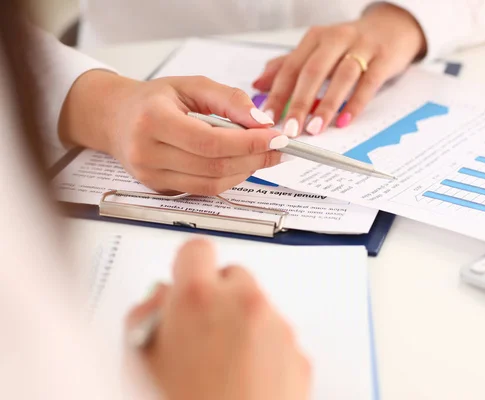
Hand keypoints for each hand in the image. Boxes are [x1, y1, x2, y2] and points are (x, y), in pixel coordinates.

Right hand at [60, 71, 286, 194]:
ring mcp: (151, 176)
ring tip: (261, 155)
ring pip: (211, 184)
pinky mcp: (158, 189)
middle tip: (277, 148)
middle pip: (214, 166)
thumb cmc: (154, 99)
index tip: (276, 137)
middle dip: (254, 159)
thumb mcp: (192, 85)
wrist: (115, 117)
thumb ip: (229, 99)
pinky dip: (227, 179)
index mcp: (153, 120)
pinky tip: (239, 164)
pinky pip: (202, 190)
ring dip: (245, 172)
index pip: (211, 141)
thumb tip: (263, 122)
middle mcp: (147, 152)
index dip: (249, 143)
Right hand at [126, 239, 310, 399]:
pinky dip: (265, 350)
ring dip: (242, 323)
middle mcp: (243, 304)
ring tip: (223, 367)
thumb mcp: (136, 364)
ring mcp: (277, 329)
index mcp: (197, 299)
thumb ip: (146, 318)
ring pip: (258, 307)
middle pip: (233, 275)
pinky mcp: (300, 355)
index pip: (196, 251)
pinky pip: (279, 337)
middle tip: (202, 332)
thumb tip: (161, 300)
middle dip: (218, 296)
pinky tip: (245, 382)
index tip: (185, 283)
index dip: (187, 267)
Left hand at [253, 3, 425, 136]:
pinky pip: (369, 83)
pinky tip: (345, 121)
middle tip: (290, 129)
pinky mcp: (384, 58)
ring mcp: (362, 47)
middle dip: (300, 103)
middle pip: (313, 71)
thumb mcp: (317, 50)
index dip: (278, 94)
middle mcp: (336, 39)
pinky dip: (356, 103)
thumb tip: (258, 84)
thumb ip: (288, 66)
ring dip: (327, 105)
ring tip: (315, 128)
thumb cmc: (350, 44)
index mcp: (315, 38)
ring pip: (341, 76)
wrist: (392, 27)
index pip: (291, 67)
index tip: (268, 118)